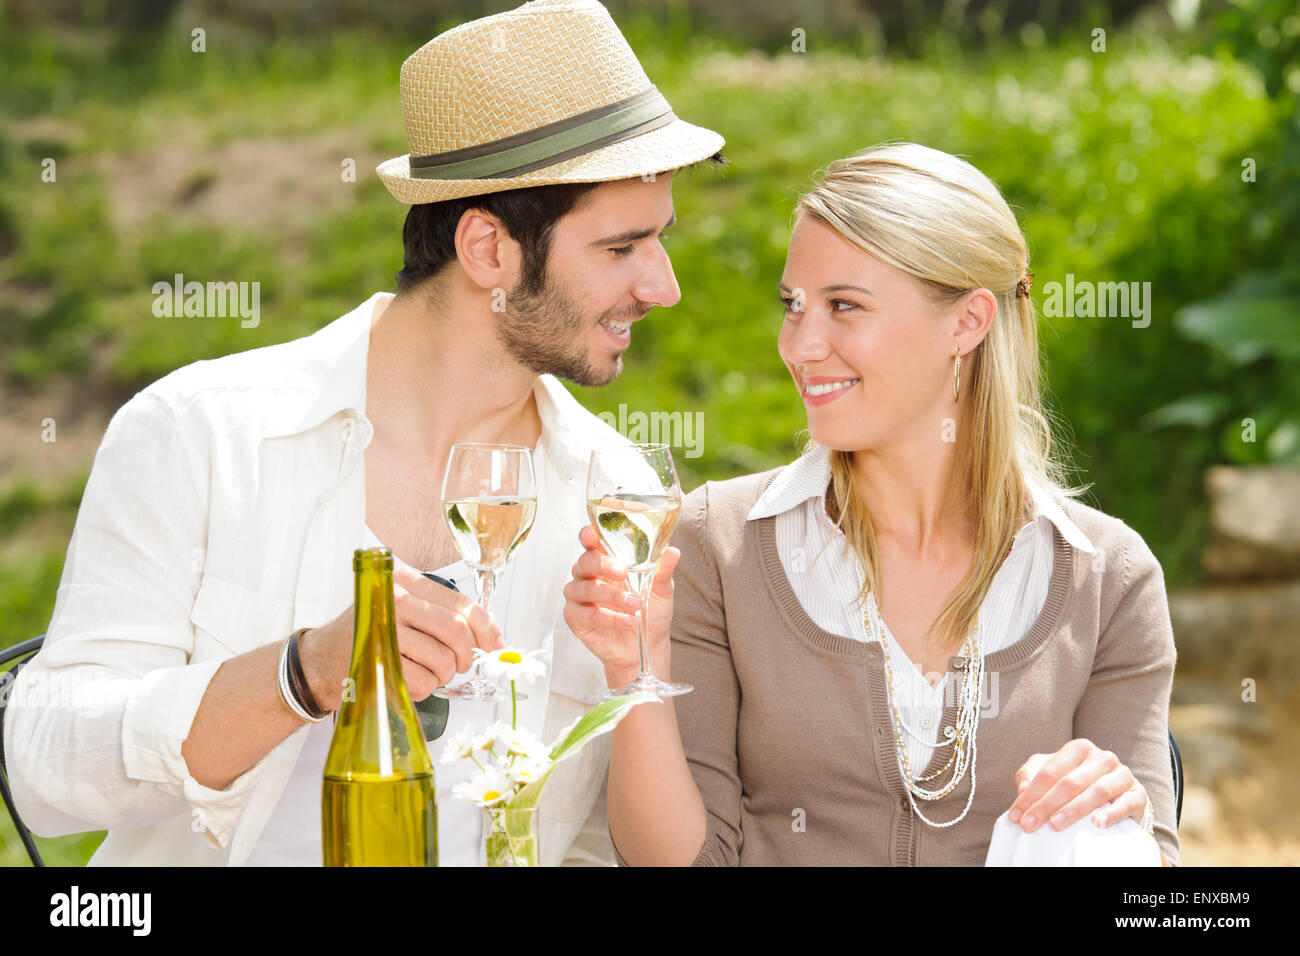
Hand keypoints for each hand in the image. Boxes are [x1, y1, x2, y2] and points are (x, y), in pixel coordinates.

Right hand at [299, 566, 502, 707]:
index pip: (462, 604)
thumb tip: (496, 642)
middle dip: (466, 656)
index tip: (496, 647)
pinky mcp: (377, 659)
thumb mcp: (406, 613)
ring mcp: (384, 628)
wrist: (321, 659)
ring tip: (429, 671)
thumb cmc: (372, 635)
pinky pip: (422, 680)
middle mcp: (395, 598)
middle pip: (455, 631)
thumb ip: (446, 618)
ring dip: (443, 674)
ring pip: (442, 658)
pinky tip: (410, 680)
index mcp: (406, 582)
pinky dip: (424, 688)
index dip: (488, 629)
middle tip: (460, 665)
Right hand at [562, 525, 680, 686]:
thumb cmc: (651, 612)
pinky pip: (587, 614)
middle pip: (585, 562)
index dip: (588, 536)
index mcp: (605, 562)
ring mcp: (579, 597)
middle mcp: (588, 576)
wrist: (648, 645)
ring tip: (635, 605)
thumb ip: (662, 570)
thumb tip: (672, 551)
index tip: (591, 535)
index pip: (590, 543)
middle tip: (623, 573)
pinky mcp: (576, 619)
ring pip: (586, 589)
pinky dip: (609, 618)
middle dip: (604, 565)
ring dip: (612, 597)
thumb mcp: (661, 589)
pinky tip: (628, 622)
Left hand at [1008, 738, 1149, 833]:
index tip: (1016, 816)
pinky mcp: (1137, 794)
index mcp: (1079, 748)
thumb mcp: (1049, 773)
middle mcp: (1103, 757)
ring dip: (1074, 810)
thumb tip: (1024, 788)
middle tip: (1030, 825)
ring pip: (1097, 791)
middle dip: (1046, 805)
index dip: (1031, 794)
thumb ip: (1031, 775)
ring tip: (1056, 825)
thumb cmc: (1074, 783)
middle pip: (1070, 782)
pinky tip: (1096, 824)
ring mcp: (1122, 774)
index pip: (1050, 771)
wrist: (1114, 797)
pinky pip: (1126, 803)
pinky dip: (1111, 814)